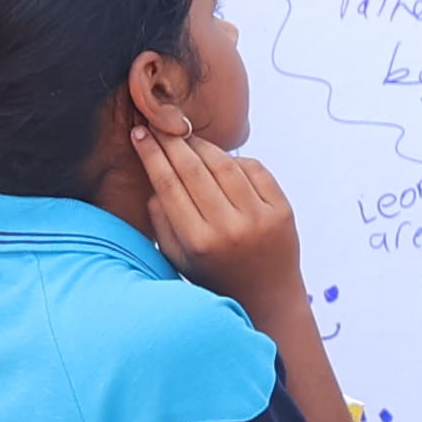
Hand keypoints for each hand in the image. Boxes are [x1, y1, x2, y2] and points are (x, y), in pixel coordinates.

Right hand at [135, 128, 304, 318]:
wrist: (268, 297)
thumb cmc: (214, 277)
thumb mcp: (178, 258)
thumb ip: (161, 222)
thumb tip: (155, 178)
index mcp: (199, 242)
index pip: (168, 184)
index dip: (151, 154)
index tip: (139, 133)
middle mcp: (229, 228)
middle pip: (193, 169)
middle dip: (171, 141)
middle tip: (158, 124)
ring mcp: (260, 217)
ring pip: (224, 164)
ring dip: (202, 146)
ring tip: (186, 138)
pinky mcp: (283, 210)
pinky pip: (254, 169)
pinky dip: (235, 159)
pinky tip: (220, 158)